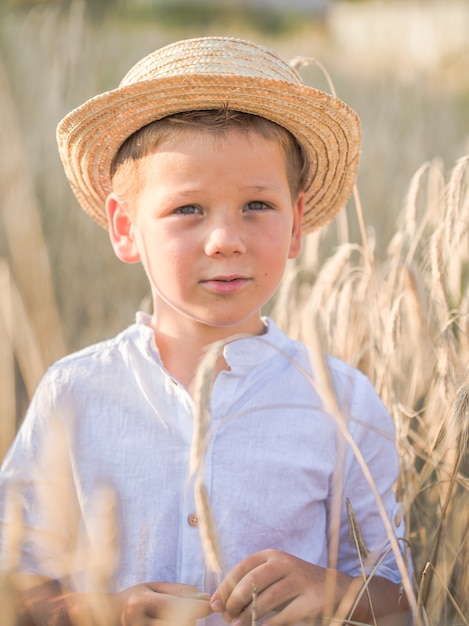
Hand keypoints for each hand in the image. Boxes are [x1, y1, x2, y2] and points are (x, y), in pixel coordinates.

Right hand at [113, 582, 211, 625]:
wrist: (108, 617)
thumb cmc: (133, 599)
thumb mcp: (152, 588)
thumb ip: (178, 591)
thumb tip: (205, 597)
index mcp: (139, 602)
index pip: (174, 606)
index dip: (196, 606)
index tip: (210, 605)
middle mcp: (138, 622)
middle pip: (178, 623)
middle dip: (191, 617)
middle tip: (194, 610)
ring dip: (185, 623)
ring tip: (175, 616)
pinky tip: (172, 620)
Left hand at [210, 549, 349, 625]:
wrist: (334, 589)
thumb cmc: (294, 586)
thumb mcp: (273, 578)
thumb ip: (250, 587)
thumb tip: (220, 603)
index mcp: (271, 556)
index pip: (242, 567)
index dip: (226, 586)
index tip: (214, 604)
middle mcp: (285, 563)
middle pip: (253, 580)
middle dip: (235, 600)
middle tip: (227, 617)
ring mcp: (299, 579)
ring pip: (268, 597)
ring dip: (249, 615)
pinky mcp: (311, 599)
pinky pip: (286, 613)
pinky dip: (271, 623)